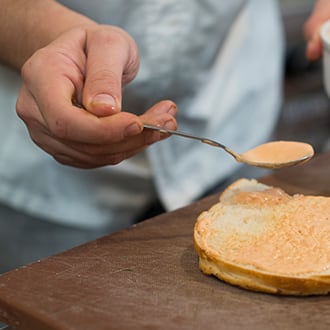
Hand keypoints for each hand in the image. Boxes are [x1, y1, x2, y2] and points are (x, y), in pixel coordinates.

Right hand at [16, 24, 176, 168]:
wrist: (84, 55)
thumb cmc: (94, 45)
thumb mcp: (108, 43)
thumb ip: (105, 74)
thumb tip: (105, 110)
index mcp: (41, 76)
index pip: (65, 120)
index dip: (103, 130)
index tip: (138, 123)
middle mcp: (35, 108)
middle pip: (81, 142)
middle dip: (129, 137)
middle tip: (166, 121)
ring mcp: (45, 130)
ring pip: (93, 154)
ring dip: (134, 144)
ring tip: (164, 121)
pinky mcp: (63, 145)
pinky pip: (97, 158)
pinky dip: (127, 147)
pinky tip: (147, 130)